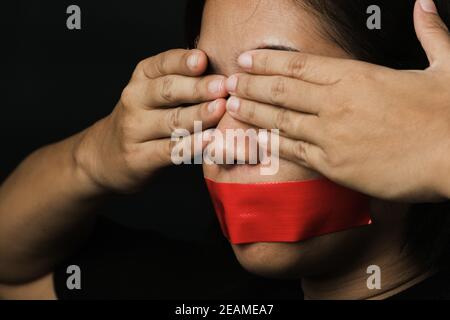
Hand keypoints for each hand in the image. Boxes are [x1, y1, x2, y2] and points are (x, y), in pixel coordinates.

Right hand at [75, 49, 227, 192]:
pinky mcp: (140, 157)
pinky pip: (170, 150)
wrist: (107, 155)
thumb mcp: (154, 91)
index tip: (204, 60)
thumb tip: (225, 73)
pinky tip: (210, 140)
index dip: (183, 62)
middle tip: (223, 87)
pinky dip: (192, 145)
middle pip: (167, 91)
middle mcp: (134, 99)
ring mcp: (135, 129)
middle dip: (197, 88)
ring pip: (171, 121)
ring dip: (199, 115)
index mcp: (142, 77)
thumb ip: (183, 79)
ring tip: (221, 110)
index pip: (163, 64)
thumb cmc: (145, 118)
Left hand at [224, 1, 449, 200]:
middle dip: (251, 83)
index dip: (268, 60)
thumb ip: (428, 33)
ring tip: (231, 105)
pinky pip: (294, 153)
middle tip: (228, 81)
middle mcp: (336, 103)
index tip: (246, 59)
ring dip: (253, 111)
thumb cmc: (449, 114)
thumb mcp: (445, 65)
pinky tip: (255, 139)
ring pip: (281, 120)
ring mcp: (331, 136)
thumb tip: (424, 5)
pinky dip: (271, 144)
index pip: (299, 64)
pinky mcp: (334, 166)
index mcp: (356, 76)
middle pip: (282, 89)